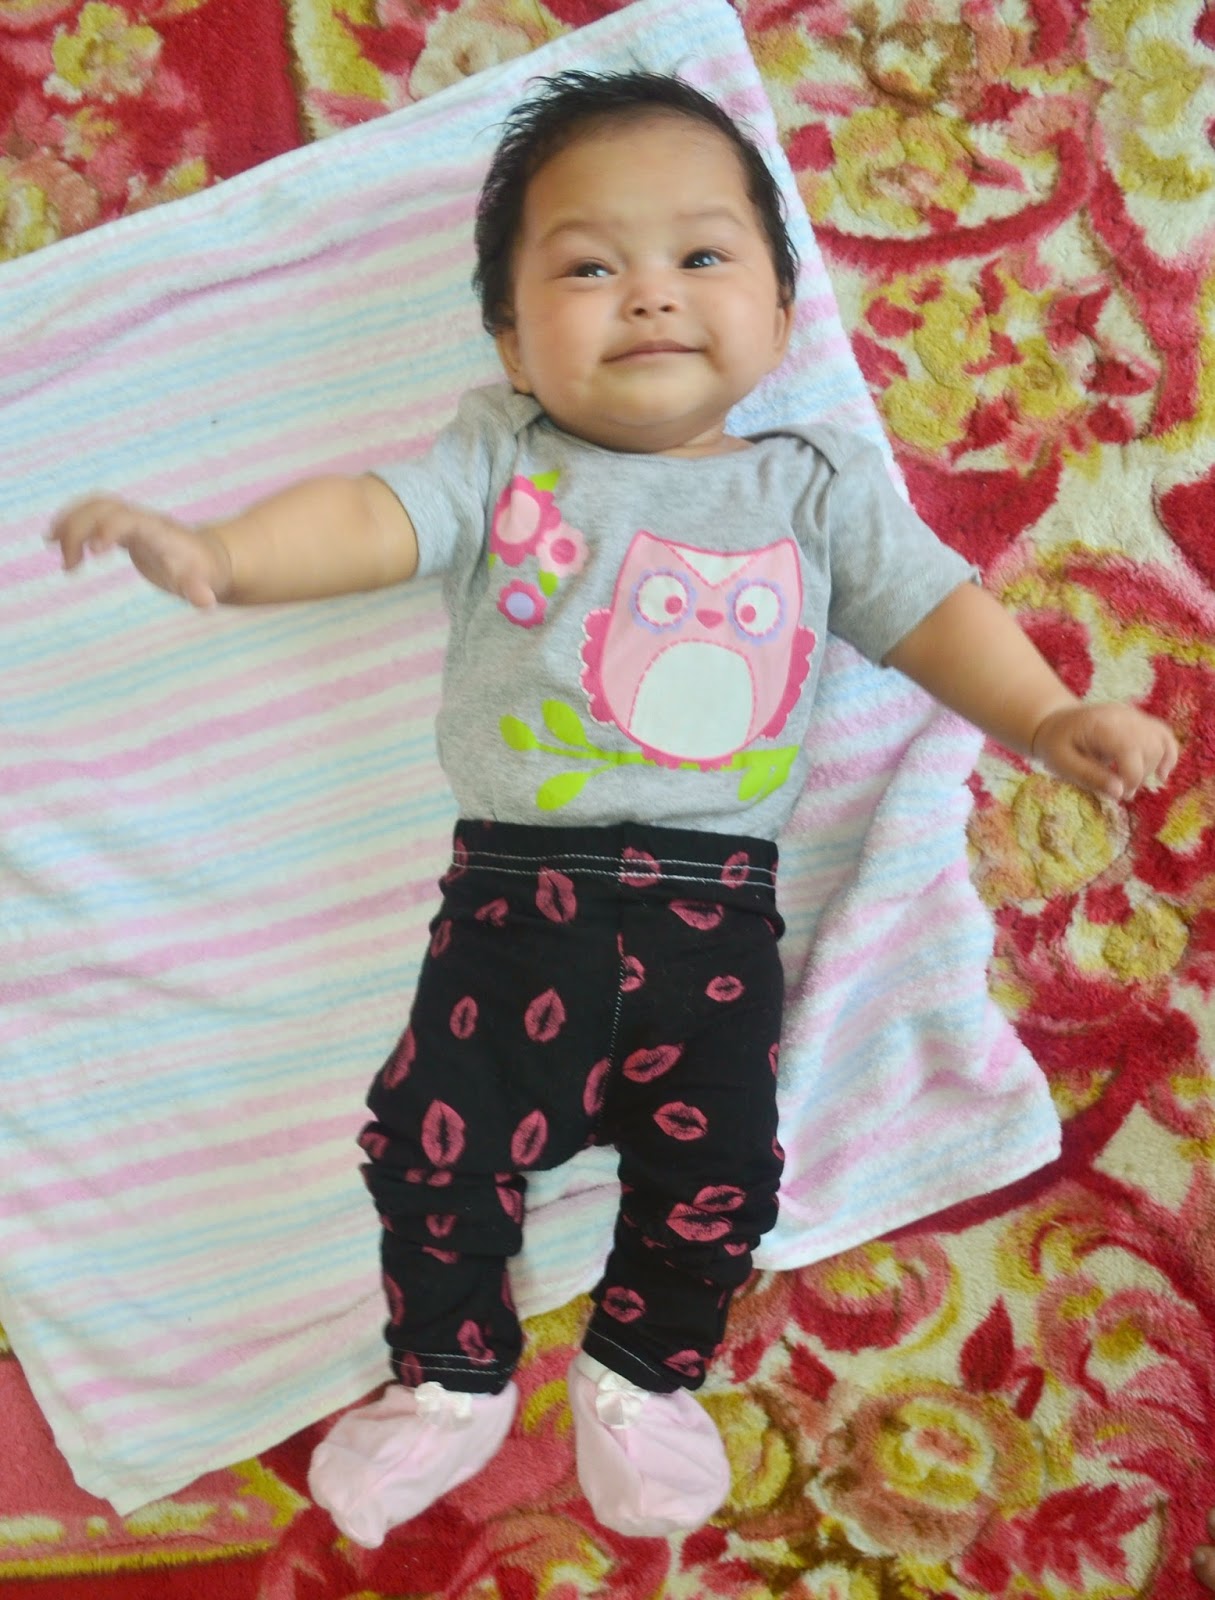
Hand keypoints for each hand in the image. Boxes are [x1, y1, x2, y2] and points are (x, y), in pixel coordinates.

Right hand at [48, 495, 232, 607]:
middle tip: (70, 566)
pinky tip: (54, 540)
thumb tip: (207, 602)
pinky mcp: (122, 525)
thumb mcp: (203, 583)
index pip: (130, 520)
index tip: (93, 552)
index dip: (109, 529)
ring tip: (54, 549)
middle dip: (80, 530)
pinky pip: (92, 513)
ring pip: (94, 506)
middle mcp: (141, 519)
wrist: (206, 556)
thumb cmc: (202, 571)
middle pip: (103, 508)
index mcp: (158, 531)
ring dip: (70, 523)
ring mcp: (131, 519)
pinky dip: (71, 522)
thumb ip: (199, 590)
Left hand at [1030, 701, 1178, 800]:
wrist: (1055, 722)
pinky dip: (1168, 754)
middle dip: (1140, 776)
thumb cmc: (1055, 745)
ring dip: (1152, 768)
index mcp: (1100, 725)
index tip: (1121, 795)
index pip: (1130, 750)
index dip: (1132, 777)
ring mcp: (1133, 716)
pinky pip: (1163, 735)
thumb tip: (1120, 793)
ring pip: (1160, 742)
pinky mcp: (1139, 721)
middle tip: (1122, 793)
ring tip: (1131, 782)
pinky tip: (1161, 774)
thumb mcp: (1062, 764)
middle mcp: (1121, 716)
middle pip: (1149, 747)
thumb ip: (1090, 777)